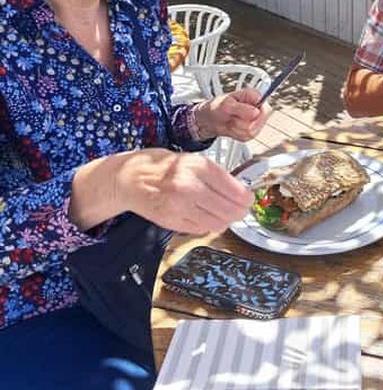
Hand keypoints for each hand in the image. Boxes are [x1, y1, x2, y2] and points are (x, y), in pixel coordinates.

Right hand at [115, 148, 252, 233]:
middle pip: (230, 210)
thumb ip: (215, 174)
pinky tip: (205, 216)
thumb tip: (239, 189)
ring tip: (223, 213)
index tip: (248, 198)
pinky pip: (201, 229)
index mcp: (198, 167)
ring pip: (218, 223)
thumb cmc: (160, 166)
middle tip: (241, 209)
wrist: (128, 179)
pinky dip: (208, 225)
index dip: (246, 198)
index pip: (235, 191)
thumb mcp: (191, 159)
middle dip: (239, 211)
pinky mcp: (172, 222)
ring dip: (225, 220)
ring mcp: (180, 207)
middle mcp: (190, 187)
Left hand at [194, 88, 271, 140]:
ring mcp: (256, 123)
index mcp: (256, 98)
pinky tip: (231, 127)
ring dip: (236, 128)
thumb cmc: (218, 106)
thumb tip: (256, 112)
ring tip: (230, 120)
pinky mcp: (252, 133)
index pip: (266, 110)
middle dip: (241, 121)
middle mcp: (259, 111)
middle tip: (232, 116)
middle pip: (258, 123)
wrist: (211, 118)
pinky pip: (246, 137)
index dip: (256, 114)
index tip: (241, 113)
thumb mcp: (226, 104)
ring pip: (251, 132)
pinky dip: (235, 134)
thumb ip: (242, 108)